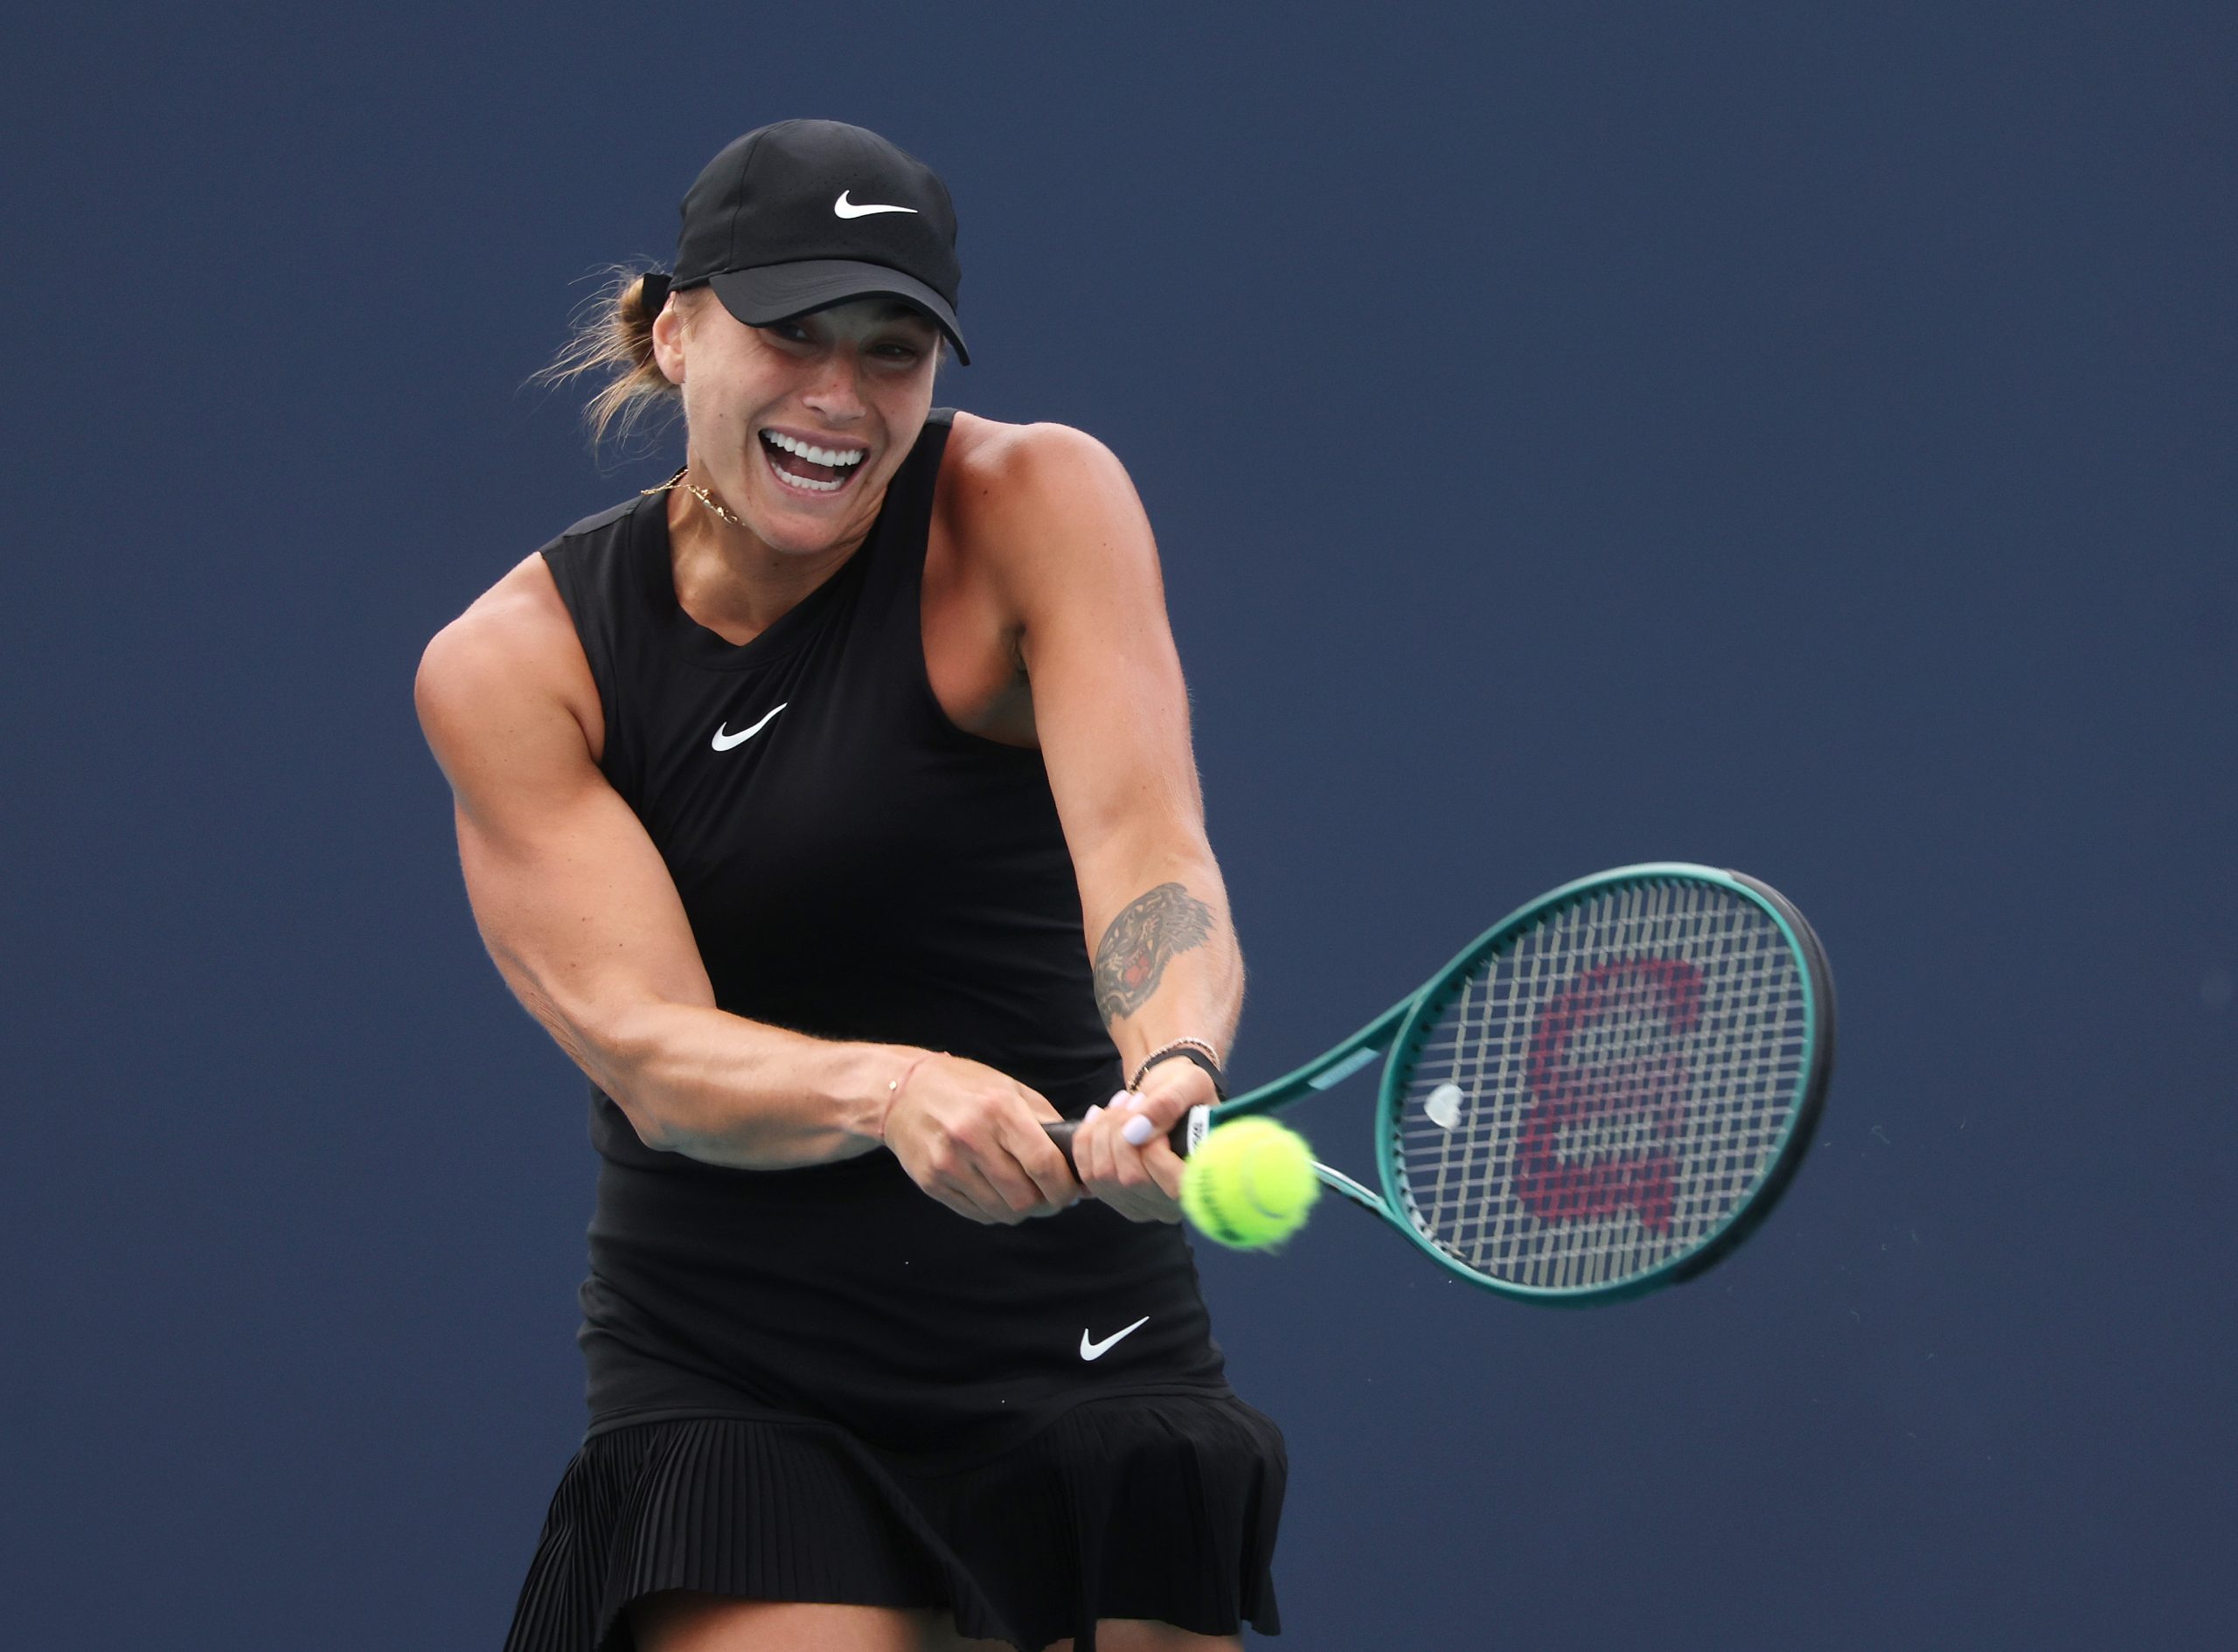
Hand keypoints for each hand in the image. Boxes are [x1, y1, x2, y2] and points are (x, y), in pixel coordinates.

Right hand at [881, 1052, 1081, 1223]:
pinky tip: (997, 1193)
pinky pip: (977, 1214)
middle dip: (1046, 1204)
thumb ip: (1046, 1122)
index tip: (1072, 1191)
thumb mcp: (1010, 1089)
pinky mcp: (932, 1183)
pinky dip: (995, 1210)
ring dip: (1021, 1210)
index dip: (1065, 1188)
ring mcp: (948, 1164)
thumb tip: (1078, 1158)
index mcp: (999, 1110)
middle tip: (1050, 1197)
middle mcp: (972, 1138)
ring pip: (1001, 1212)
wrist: (902, 1092)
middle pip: (1024, 1198)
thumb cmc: (965, 1087)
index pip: (1043, 1164)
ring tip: (1023, 1194)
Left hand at [1070, 1056, 1217, 1222]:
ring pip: (1103, 1176)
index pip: (1174, 1186)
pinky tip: (1100, 1117)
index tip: (1151, 1113)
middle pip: (1131, 1178)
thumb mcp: (1190, 1084)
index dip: (1154, 1150)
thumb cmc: (1189, 1093)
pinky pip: (1087, 1174)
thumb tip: (1136, 1128)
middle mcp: (1172, 1205)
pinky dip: (1086, 1140)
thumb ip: (1169, 1103)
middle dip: (1121, 1130)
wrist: (1170, 1098)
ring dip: (1102, 1131)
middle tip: (1131, 1100)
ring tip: (1120, 1105)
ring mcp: (1141, 1206)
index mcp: (1202, 1183)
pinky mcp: (1116, 1198)